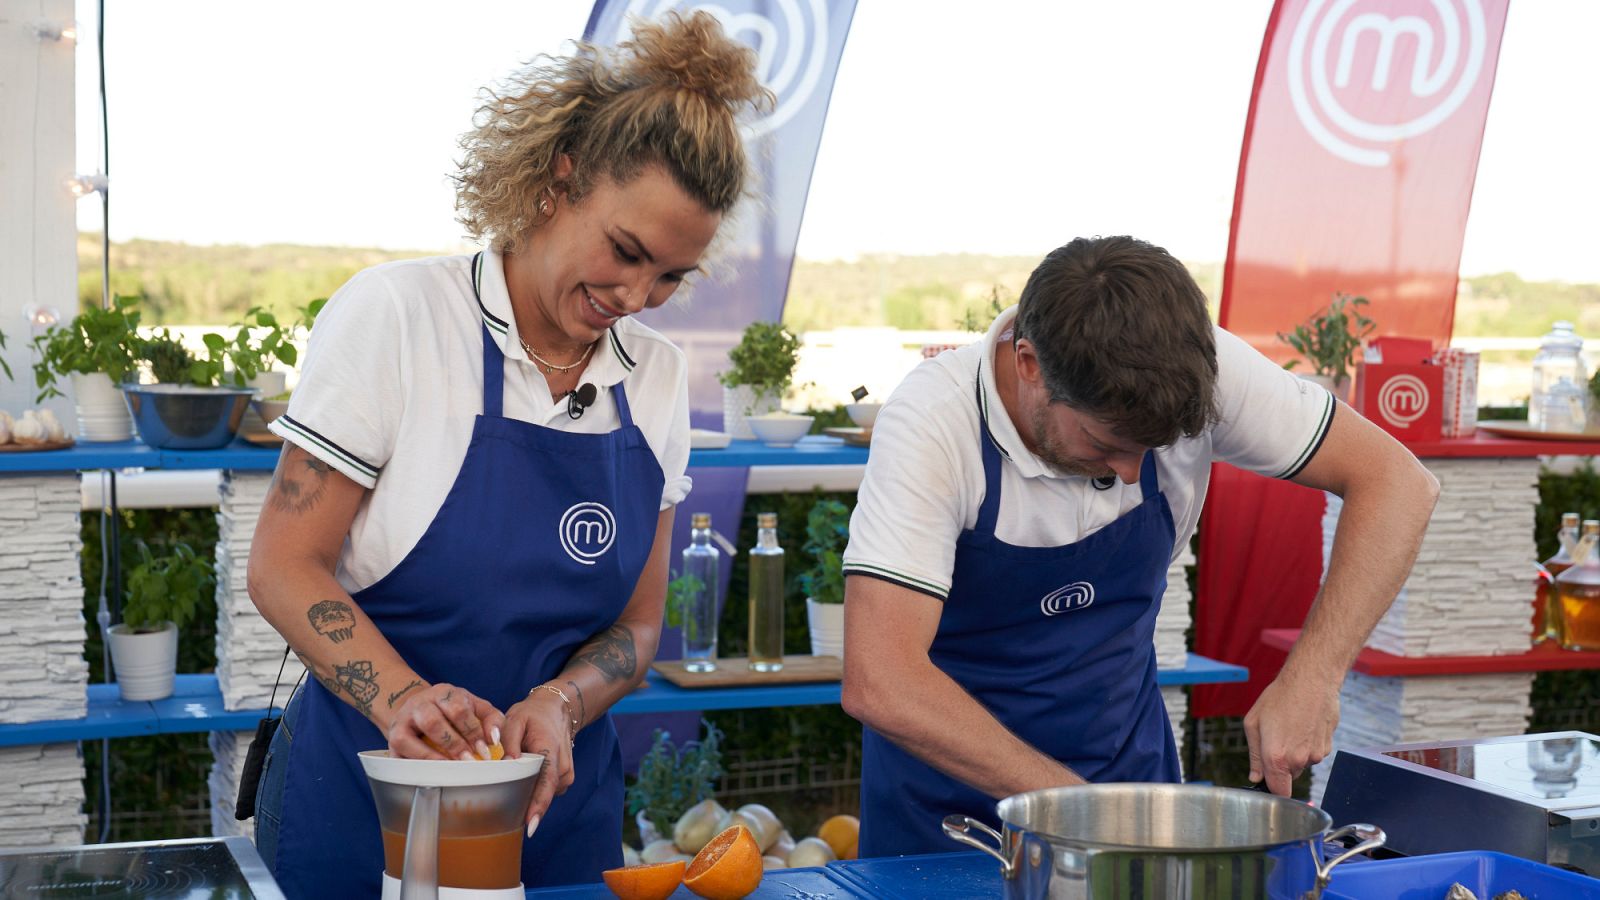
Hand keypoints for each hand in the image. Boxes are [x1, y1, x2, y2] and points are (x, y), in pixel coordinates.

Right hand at [386, 683, 504, 762]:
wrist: (417, 712)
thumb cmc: (451, 712)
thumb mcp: (474, 708)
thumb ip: (491, 719)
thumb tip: (495, 739)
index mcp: (443, 693)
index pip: (458, 709)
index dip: (473, 731)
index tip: (484, 750)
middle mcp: (420, 703)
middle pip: (433, 722)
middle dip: (454, 744)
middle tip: (469, 760)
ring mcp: (403, 720)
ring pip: (411, 738)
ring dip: (434, 755)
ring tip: (452, 768)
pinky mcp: (393, 738)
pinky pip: (402, 751)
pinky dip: (419, 762)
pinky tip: (434, 771)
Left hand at [502, 686, 576, 834]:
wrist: (557, 709)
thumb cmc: (533, 715)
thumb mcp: (516, 719)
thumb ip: (510, 741)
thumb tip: (507, 763)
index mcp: (550, 750)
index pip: (546, 783)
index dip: (538, 806)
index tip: (530, 826)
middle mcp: (563, 766)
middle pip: (544, 794)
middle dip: (527, 808)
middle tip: (506, 817)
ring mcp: (566, 773)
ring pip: (545, 795)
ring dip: (530, 796)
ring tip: (513, 787)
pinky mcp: (564, 778)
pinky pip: (547, 791)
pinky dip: (536, 790)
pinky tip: (525, 781)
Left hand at [1243, 672, 1340, 795]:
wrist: (1312, 681)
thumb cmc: (1280, 698)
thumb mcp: (1254, 723)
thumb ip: (1254, 756)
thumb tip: (1256, 777)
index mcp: (1277, 758)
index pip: (1279, 792)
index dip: (1272, 789)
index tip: (1268, 781)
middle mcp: (1299, 761)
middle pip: (1289, 776)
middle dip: (1281, 765)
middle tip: (1276, 738)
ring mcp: (1316, 755)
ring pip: (1302, 764)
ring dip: (1295, 753)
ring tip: (1291, 727)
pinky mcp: (1328, 747)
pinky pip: (1313, 753)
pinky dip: (1308, 745)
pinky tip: (1304, 725)